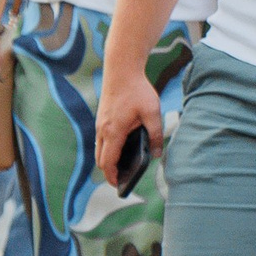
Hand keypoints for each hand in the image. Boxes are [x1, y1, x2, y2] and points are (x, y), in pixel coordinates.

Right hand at [96, 68, 164, 182]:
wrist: (121, 70)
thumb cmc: (137, 91)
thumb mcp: (152, 113)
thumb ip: (156, 135)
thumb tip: (157, 154)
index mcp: (113, 131)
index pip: (108, 161)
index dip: (112, 176)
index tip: (118, 185)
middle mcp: (102, 130)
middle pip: (100, 158)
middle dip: (108, 171)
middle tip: (121, 180)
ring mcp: (100, 124)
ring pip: (99, 149)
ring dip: (107, 160)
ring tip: (121, 166)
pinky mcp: (101, 118)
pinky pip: (101, 140)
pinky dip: (107, 149)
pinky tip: (120, 148)